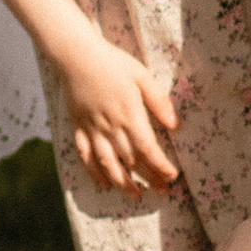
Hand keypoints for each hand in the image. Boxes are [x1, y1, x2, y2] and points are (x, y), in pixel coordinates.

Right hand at [62, 41, 181, 193]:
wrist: (76, 55)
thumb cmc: (113, 62)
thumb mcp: (142, 76)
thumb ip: (159, 101)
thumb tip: (174, 125)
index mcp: (129, 114)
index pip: (148, 149)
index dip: (160, 166)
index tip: (172, 176)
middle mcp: (110, 126)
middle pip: (131, 160)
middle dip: (149, 178)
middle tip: (163, 191)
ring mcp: (92, 129)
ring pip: (108, 164)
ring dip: (122, 182)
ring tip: (136, 195)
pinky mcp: (78, 127)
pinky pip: (84, 155)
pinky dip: (93, 172)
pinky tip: (103, 183)